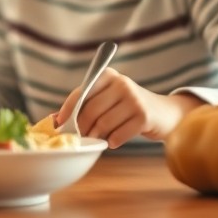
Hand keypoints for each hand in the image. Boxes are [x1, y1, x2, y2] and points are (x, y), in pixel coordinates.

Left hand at [53, 67, 203, 147]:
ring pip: (103, 124)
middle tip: (80, 137)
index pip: (81, 92)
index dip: (67, 109)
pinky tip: (113, 141)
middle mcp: (121, 83)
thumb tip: (53, 119)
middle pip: (90, 110)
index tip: (59, 124)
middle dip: (81, 127)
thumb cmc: (127, 108)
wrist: (164, 113)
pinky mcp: (144, 116)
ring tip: (98, 138)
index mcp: (108, 76)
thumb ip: (84, 105)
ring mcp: (134, 99)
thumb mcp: (107, 99)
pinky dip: (112, 141)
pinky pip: (118, 134)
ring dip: (96, 136)